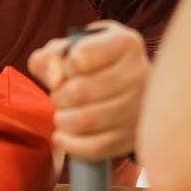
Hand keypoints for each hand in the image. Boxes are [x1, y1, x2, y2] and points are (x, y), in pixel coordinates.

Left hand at [28, 21, 148, 159]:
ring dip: (64, 120)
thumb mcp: (69, 50)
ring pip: (88, 120)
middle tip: (60, 96)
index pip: (80, 57)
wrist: (122, 85)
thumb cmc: (92, 64)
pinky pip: (97, 147)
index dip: (63, 67)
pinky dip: (71, 144)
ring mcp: (140, 107)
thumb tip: (54, 80)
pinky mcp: (134, 136)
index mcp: (125, 43)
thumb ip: (50, 57)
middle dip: (59, 96)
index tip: (66, 70)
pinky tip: (63, 136)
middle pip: (80, 91)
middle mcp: (139, 73)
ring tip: (63, 114)